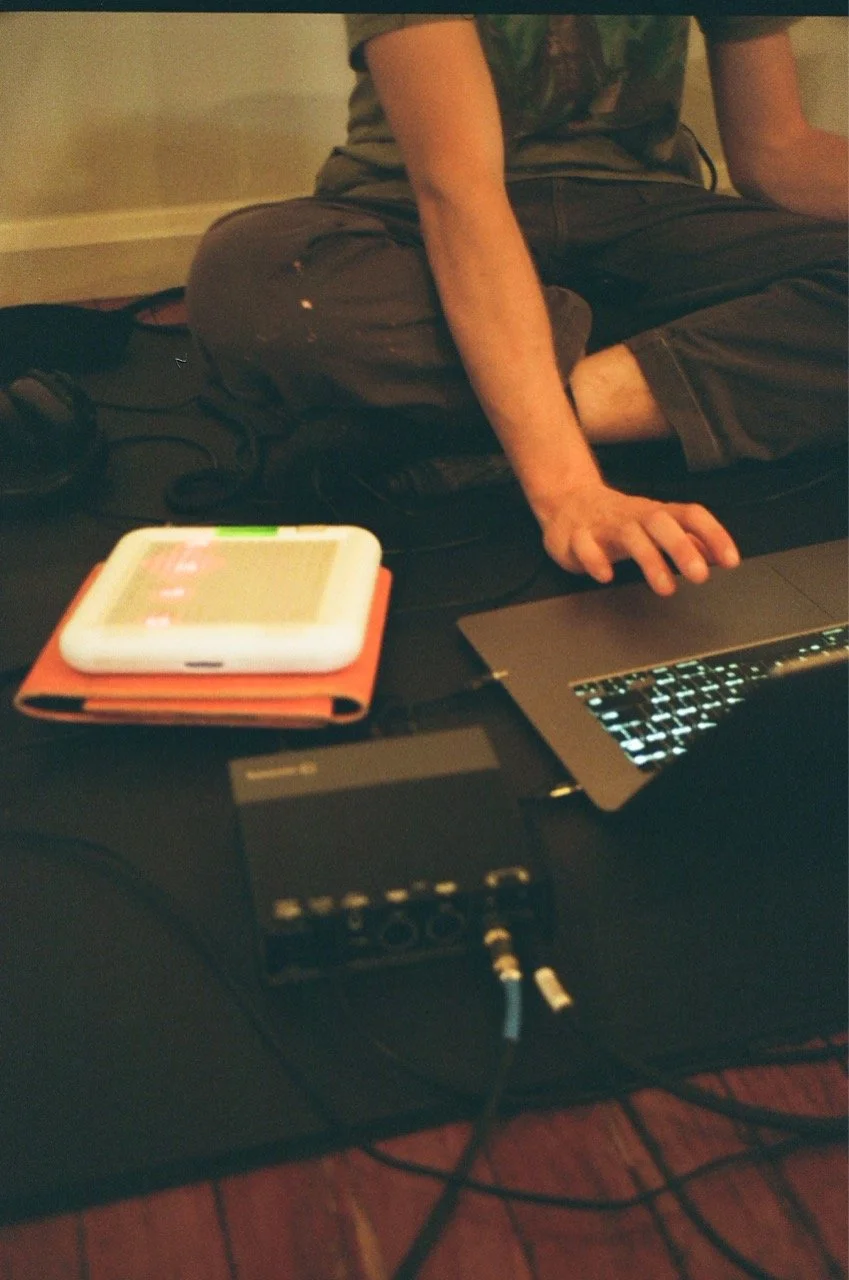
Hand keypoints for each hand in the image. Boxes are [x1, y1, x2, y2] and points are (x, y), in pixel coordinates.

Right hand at [537, 481, 739, 595]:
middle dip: (682, 547)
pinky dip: (595, 559)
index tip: (731, 560)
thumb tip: (718, 555)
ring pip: (629, 534)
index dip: (714, 534)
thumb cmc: (619, 519)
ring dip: (649, 559)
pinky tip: (606, 576)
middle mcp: (633, 516)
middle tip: (700, 576)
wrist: (568, 501)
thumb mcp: (656, 526)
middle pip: (661, 522)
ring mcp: (604, 524)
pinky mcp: (575, 536)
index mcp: (656, 513)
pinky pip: (585, 544)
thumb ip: (688, 540)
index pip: (690, 515)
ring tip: (666, 588)